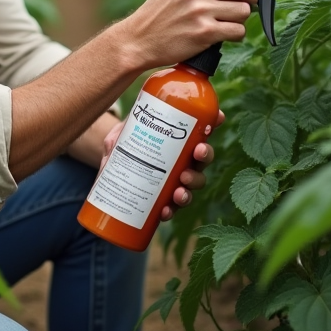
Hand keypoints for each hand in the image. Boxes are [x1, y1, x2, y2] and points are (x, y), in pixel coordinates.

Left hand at [97, 111, 225, 221]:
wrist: (112, 171)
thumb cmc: (124, 146)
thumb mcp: (121, 134)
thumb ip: (121, 132)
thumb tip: (120, 135)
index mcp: (178, 141)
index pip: (201, 131)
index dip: (214, 124)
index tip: (218, 119)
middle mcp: (182, 162)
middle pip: (202, 160)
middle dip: (205, 156)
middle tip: (197, 152)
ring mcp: (175, 182)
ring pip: (193, 186)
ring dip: (190, 188)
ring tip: (179, 190)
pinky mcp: (163, 200)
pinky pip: (172, 207)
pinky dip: (170, 210)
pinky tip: (164, 210)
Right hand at [116, 0, 257, 70]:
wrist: (139, 39)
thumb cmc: (161, 11)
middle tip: (236, 7)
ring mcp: (201, 10)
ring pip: (244, 11)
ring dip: (239, 19)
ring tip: (224, 21)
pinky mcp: (205, 32)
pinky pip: (238, 31)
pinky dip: (235, 35)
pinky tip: (222, 34)